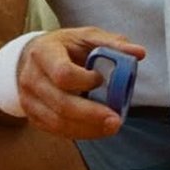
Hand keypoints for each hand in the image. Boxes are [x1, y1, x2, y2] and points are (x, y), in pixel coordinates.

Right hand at [15, 28, 145, 139]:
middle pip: (60, 103)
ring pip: (57, 122)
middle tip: (116, 120)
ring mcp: (29, 100)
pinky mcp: (33, 116)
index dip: (85, 80)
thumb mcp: (86, 36)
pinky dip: (80, 132)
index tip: (100, 79)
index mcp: (44, 53)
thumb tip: (140, 53)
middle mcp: (31, 78)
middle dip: (91, 114)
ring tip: (112, 126)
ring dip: (88, 128)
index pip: (62, 73)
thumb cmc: (65, 46)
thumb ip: (113, 43)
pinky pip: (56, 130)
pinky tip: (98, 129)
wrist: (32, 57)